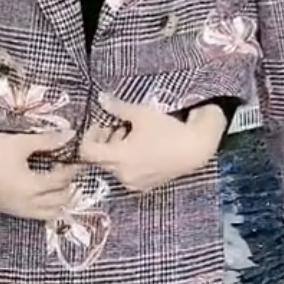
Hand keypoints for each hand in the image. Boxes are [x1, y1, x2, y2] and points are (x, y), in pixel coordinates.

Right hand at [0, 123, 76, 220]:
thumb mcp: (22, 143)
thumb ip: (48, 141)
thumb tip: (70, 135)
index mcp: (31, 187)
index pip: (60, 181)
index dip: (72, 169)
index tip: (77, 159)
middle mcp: (25, 204)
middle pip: (58, 201)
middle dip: (67, 186)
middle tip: (67, 170)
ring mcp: (15, 209)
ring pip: (47, 213)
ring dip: (57, 200)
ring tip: (56, 182)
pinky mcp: (6, 209)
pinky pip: (33, 214)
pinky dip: (43, 206)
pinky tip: (41, 191)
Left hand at [79, 95, 225, 192]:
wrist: (195, 149)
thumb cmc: (167, 129)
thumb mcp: (140, 114)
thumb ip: (117, 108)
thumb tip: (101, 98)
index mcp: (118, 158)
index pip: (87, 152)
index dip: (89, 136)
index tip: (100, 124)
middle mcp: (123, 175)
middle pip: (101, 158)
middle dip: (105, 140)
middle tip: (118, 125)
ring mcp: (134, 183)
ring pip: (114, 166)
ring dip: (116, 150)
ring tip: (133, 134)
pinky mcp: (145, 186)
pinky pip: (127, 173)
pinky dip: (127, 160)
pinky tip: (142, 148)